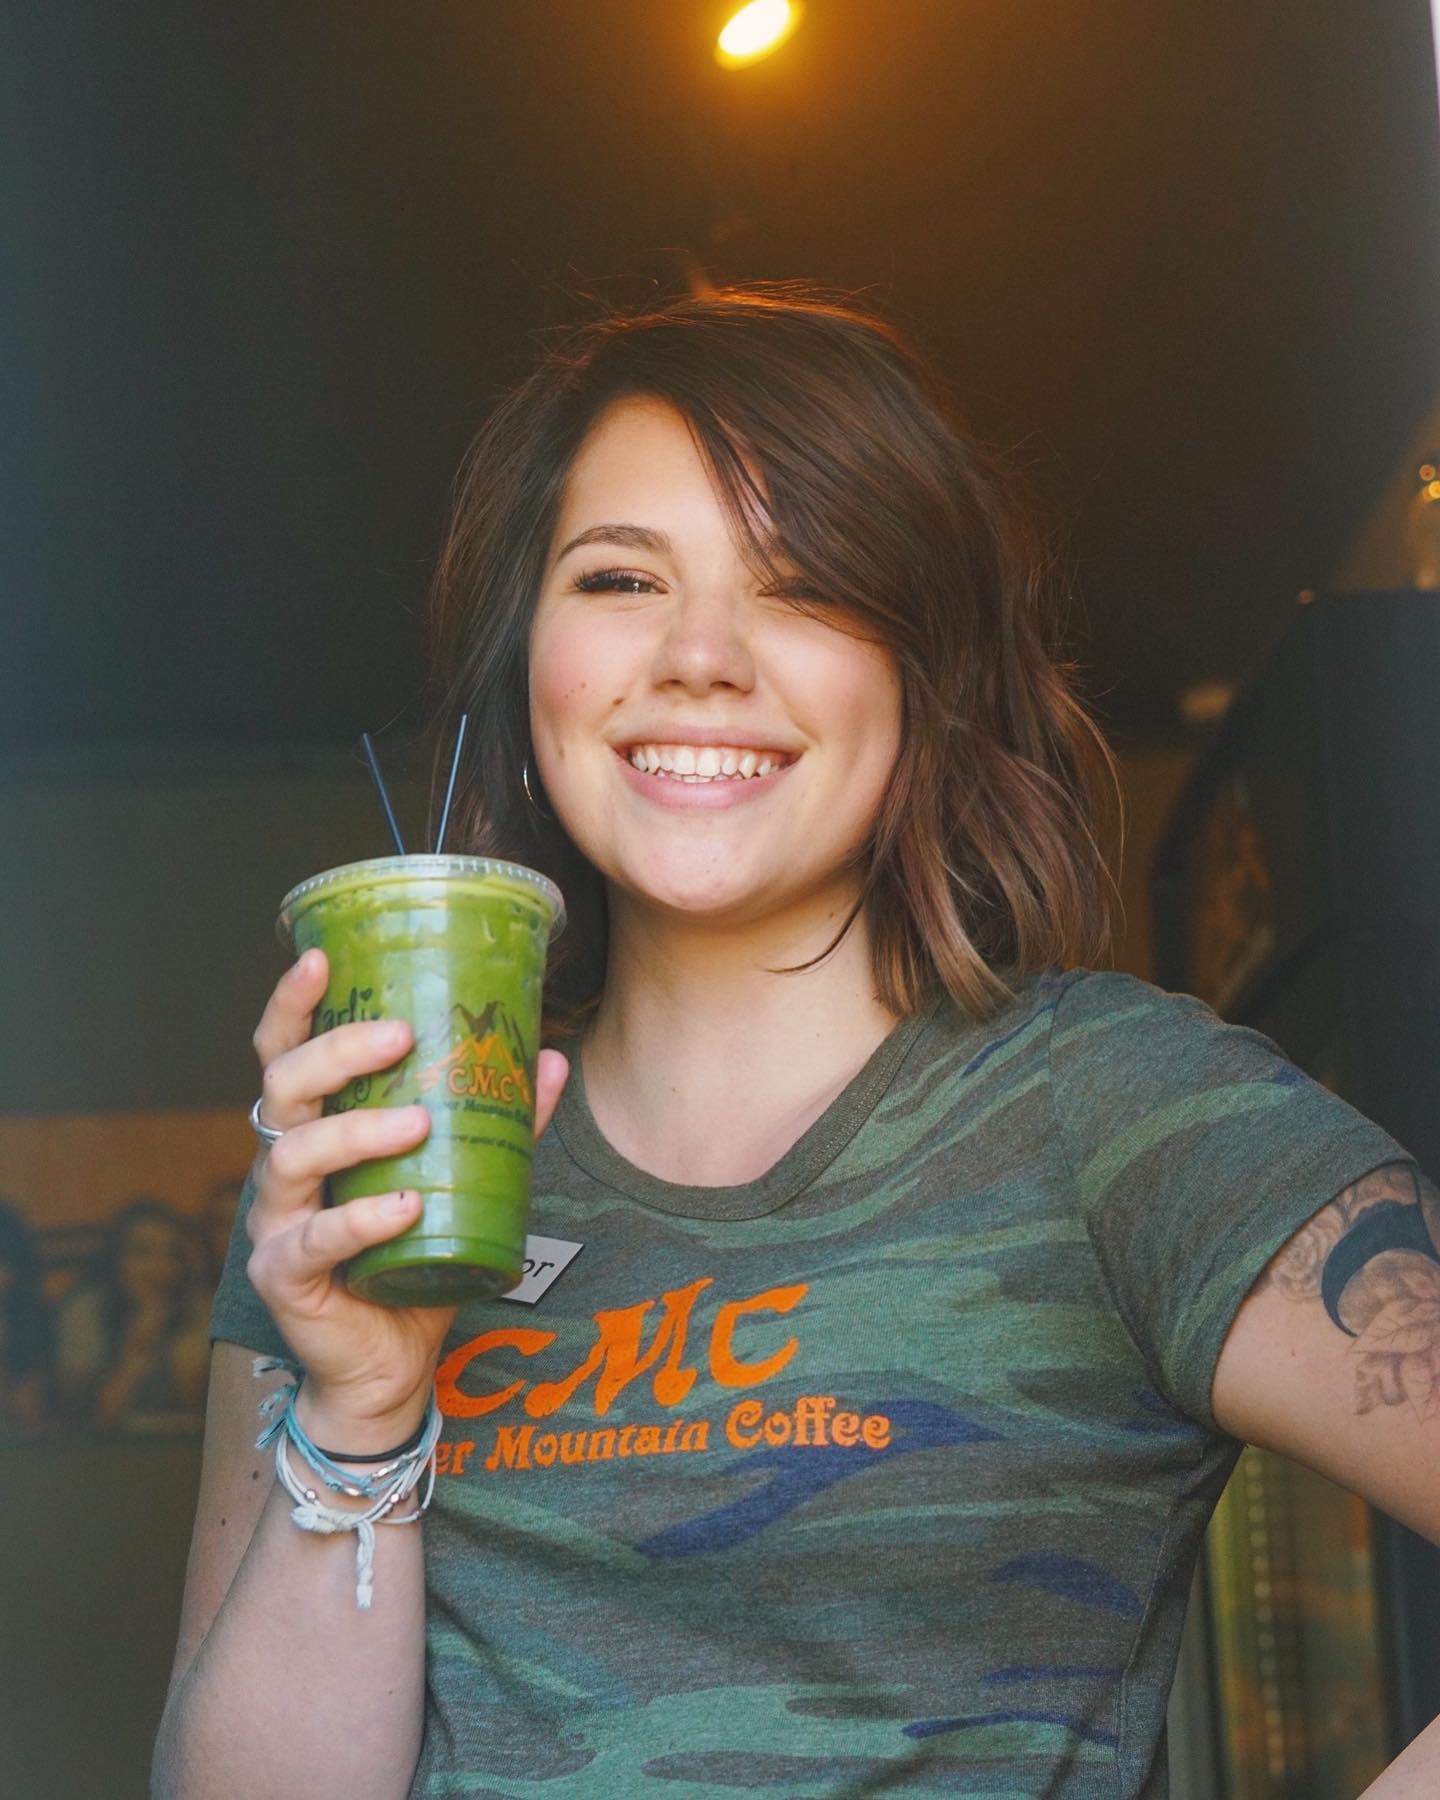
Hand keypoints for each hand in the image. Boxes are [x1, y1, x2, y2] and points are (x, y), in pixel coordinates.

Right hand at [245, 947, 568, 1448]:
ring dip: (355, 1130)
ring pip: (292, 1156)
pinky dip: (360, 1220)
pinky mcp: (284, 1277)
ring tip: (417, 1123)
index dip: (294, 1002)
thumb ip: (500, 1124)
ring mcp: (276, 1221)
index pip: (286, 1050)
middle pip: (283, 1087)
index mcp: (314, 1127)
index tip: (324, 957)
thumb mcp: (464, 1181)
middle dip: (337, 1052)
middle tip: (400, 1036)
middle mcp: (283, 1164)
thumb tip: (550, 1057)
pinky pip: (313, 1242)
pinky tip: (405, 1206)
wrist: (390, 1364)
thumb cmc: (415, 1257)